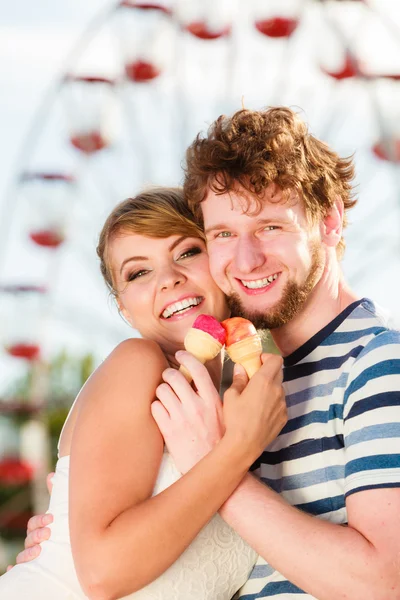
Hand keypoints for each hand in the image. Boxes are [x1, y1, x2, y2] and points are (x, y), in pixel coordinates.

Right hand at [6, 472, 53, 570]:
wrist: (72, 554)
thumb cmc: (62, 531)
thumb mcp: (61, 515)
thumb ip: (56, 497)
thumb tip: (51, 474)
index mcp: (39, 529)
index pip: (34, 523)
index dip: (40, 520)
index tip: (51, 519)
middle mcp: (33, 543)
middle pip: (29, 539)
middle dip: (36, 536)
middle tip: (47, 534)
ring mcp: (32, 556)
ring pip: (23, 555)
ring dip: (27, 553)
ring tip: (37, 551)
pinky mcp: (33, 570)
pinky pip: (19, 571)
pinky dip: (15, 569)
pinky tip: (13, 569)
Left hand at [151, 351, 223, 473]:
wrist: (212, 470)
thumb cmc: (220, 441)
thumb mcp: (227, 415)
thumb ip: (222, 394)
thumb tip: (229, 371)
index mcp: (213, 401)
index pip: (198, 370)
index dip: (186, 358)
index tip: (180, 354)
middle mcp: (197, 407)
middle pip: (174, 377)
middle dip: (168, 374)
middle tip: (169, 379)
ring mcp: (182, 419)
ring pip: (161, 390)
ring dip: (161, 391)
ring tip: (166, 397)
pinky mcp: (169, 431)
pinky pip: (154, 407)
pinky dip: (156, 407)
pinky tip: (162, 412)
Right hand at [223, 353, 286, 462]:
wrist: (245, 445)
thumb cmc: (235, 418)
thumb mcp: (231, 396)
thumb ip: (239, 379)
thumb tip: (241, 368)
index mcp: (264, 381)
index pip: (276, 360)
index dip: (267, 358)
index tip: (257, 362)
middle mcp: (278, 390)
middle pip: (278, 372)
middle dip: (268, 372)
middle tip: (254, 379)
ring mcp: (283, 404)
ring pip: (279, 389)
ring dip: (270, 388)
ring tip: (256, 399)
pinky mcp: (284, 417)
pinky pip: (280, 403)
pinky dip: (273, 402)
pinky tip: (260, 412)